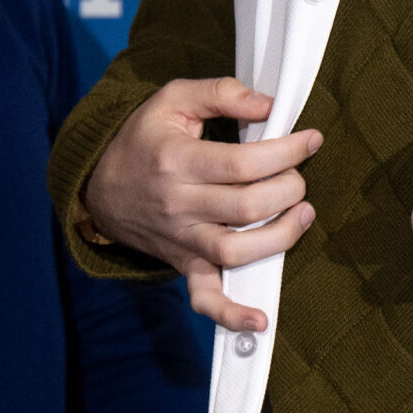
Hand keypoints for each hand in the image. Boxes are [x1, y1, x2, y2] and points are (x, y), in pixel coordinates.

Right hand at [84, 77, 321, 332]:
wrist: (101, 188)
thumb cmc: (144, 140)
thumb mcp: (172, 100)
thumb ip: (221, 93)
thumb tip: (269, 104)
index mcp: (176, 160)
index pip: (243, 163)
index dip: (287, 152)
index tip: (311, 140)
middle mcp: (178, 204)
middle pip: (247, 206)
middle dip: (289, 189)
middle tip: (298, 175)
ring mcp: (181, 239)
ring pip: (236, 251)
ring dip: (280, 236)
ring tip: (302, 214)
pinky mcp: (183, 264)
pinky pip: (205, 297)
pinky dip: (231, 314)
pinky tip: (261, 319)